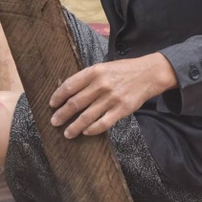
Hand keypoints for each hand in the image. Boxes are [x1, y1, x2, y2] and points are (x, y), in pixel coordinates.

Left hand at [49, 53, 177, 138]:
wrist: (149, 73)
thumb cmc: (124, 70)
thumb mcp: (104, 67)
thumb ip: (88, 78)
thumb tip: (69, 92)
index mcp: (94, 71)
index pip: (70, 85)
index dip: (58, 96)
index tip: (52, 104)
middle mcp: (101, 85)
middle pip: (75, 103)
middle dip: (62, 115)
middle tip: (54, 122)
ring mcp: (111, 98)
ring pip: (87, 117)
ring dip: (74, 127)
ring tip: (67, 133)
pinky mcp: (122, 109)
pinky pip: (103, 123)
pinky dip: (92, 129)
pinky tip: (86, 132)